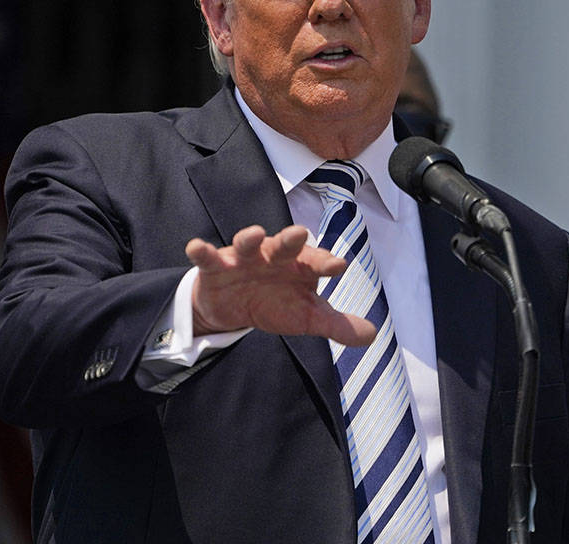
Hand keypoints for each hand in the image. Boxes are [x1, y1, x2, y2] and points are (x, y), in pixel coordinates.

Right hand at [185, 224, 377, 346]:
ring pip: (247, 243)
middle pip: (284, 244)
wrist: (233, 308)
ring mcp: (244, 258)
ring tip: (255, 234)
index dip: (325, 263)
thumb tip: (372, 335)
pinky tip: (196, 247)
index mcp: (299, 266)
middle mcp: (273, 256)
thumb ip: (336, 325)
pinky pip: (208, 257)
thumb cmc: (276, 303)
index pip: (316, 261)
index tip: (338, 265)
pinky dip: (202, 251)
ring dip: (250, 237)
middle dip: (291, 238)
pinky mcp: (217, 266)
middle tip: (300, 233)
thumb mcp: (307, 317)